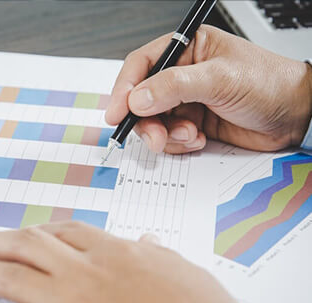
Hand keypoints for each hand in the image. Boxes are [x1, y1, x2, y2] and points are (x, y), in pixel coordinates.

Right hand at [106, 25, 311, 153]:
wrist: (296, 117)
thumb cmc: (269, 84)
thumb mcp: (219, 79)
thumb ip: (174, 87)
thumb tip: (137, 99)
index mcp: (187, 50)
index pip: (143, 65)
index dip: (125, 89)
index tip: (117, 113)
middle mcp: (183, 75)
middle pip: (142, 99)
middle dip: (146, 121)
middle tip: (155, 137)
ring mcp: (187, 102)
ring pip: (154, 122)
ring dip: (166, 135)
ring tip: (189, 135)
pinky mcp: (193, 124)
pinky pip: (170, 138)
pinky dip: (179, 144)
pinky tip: (198, 139)